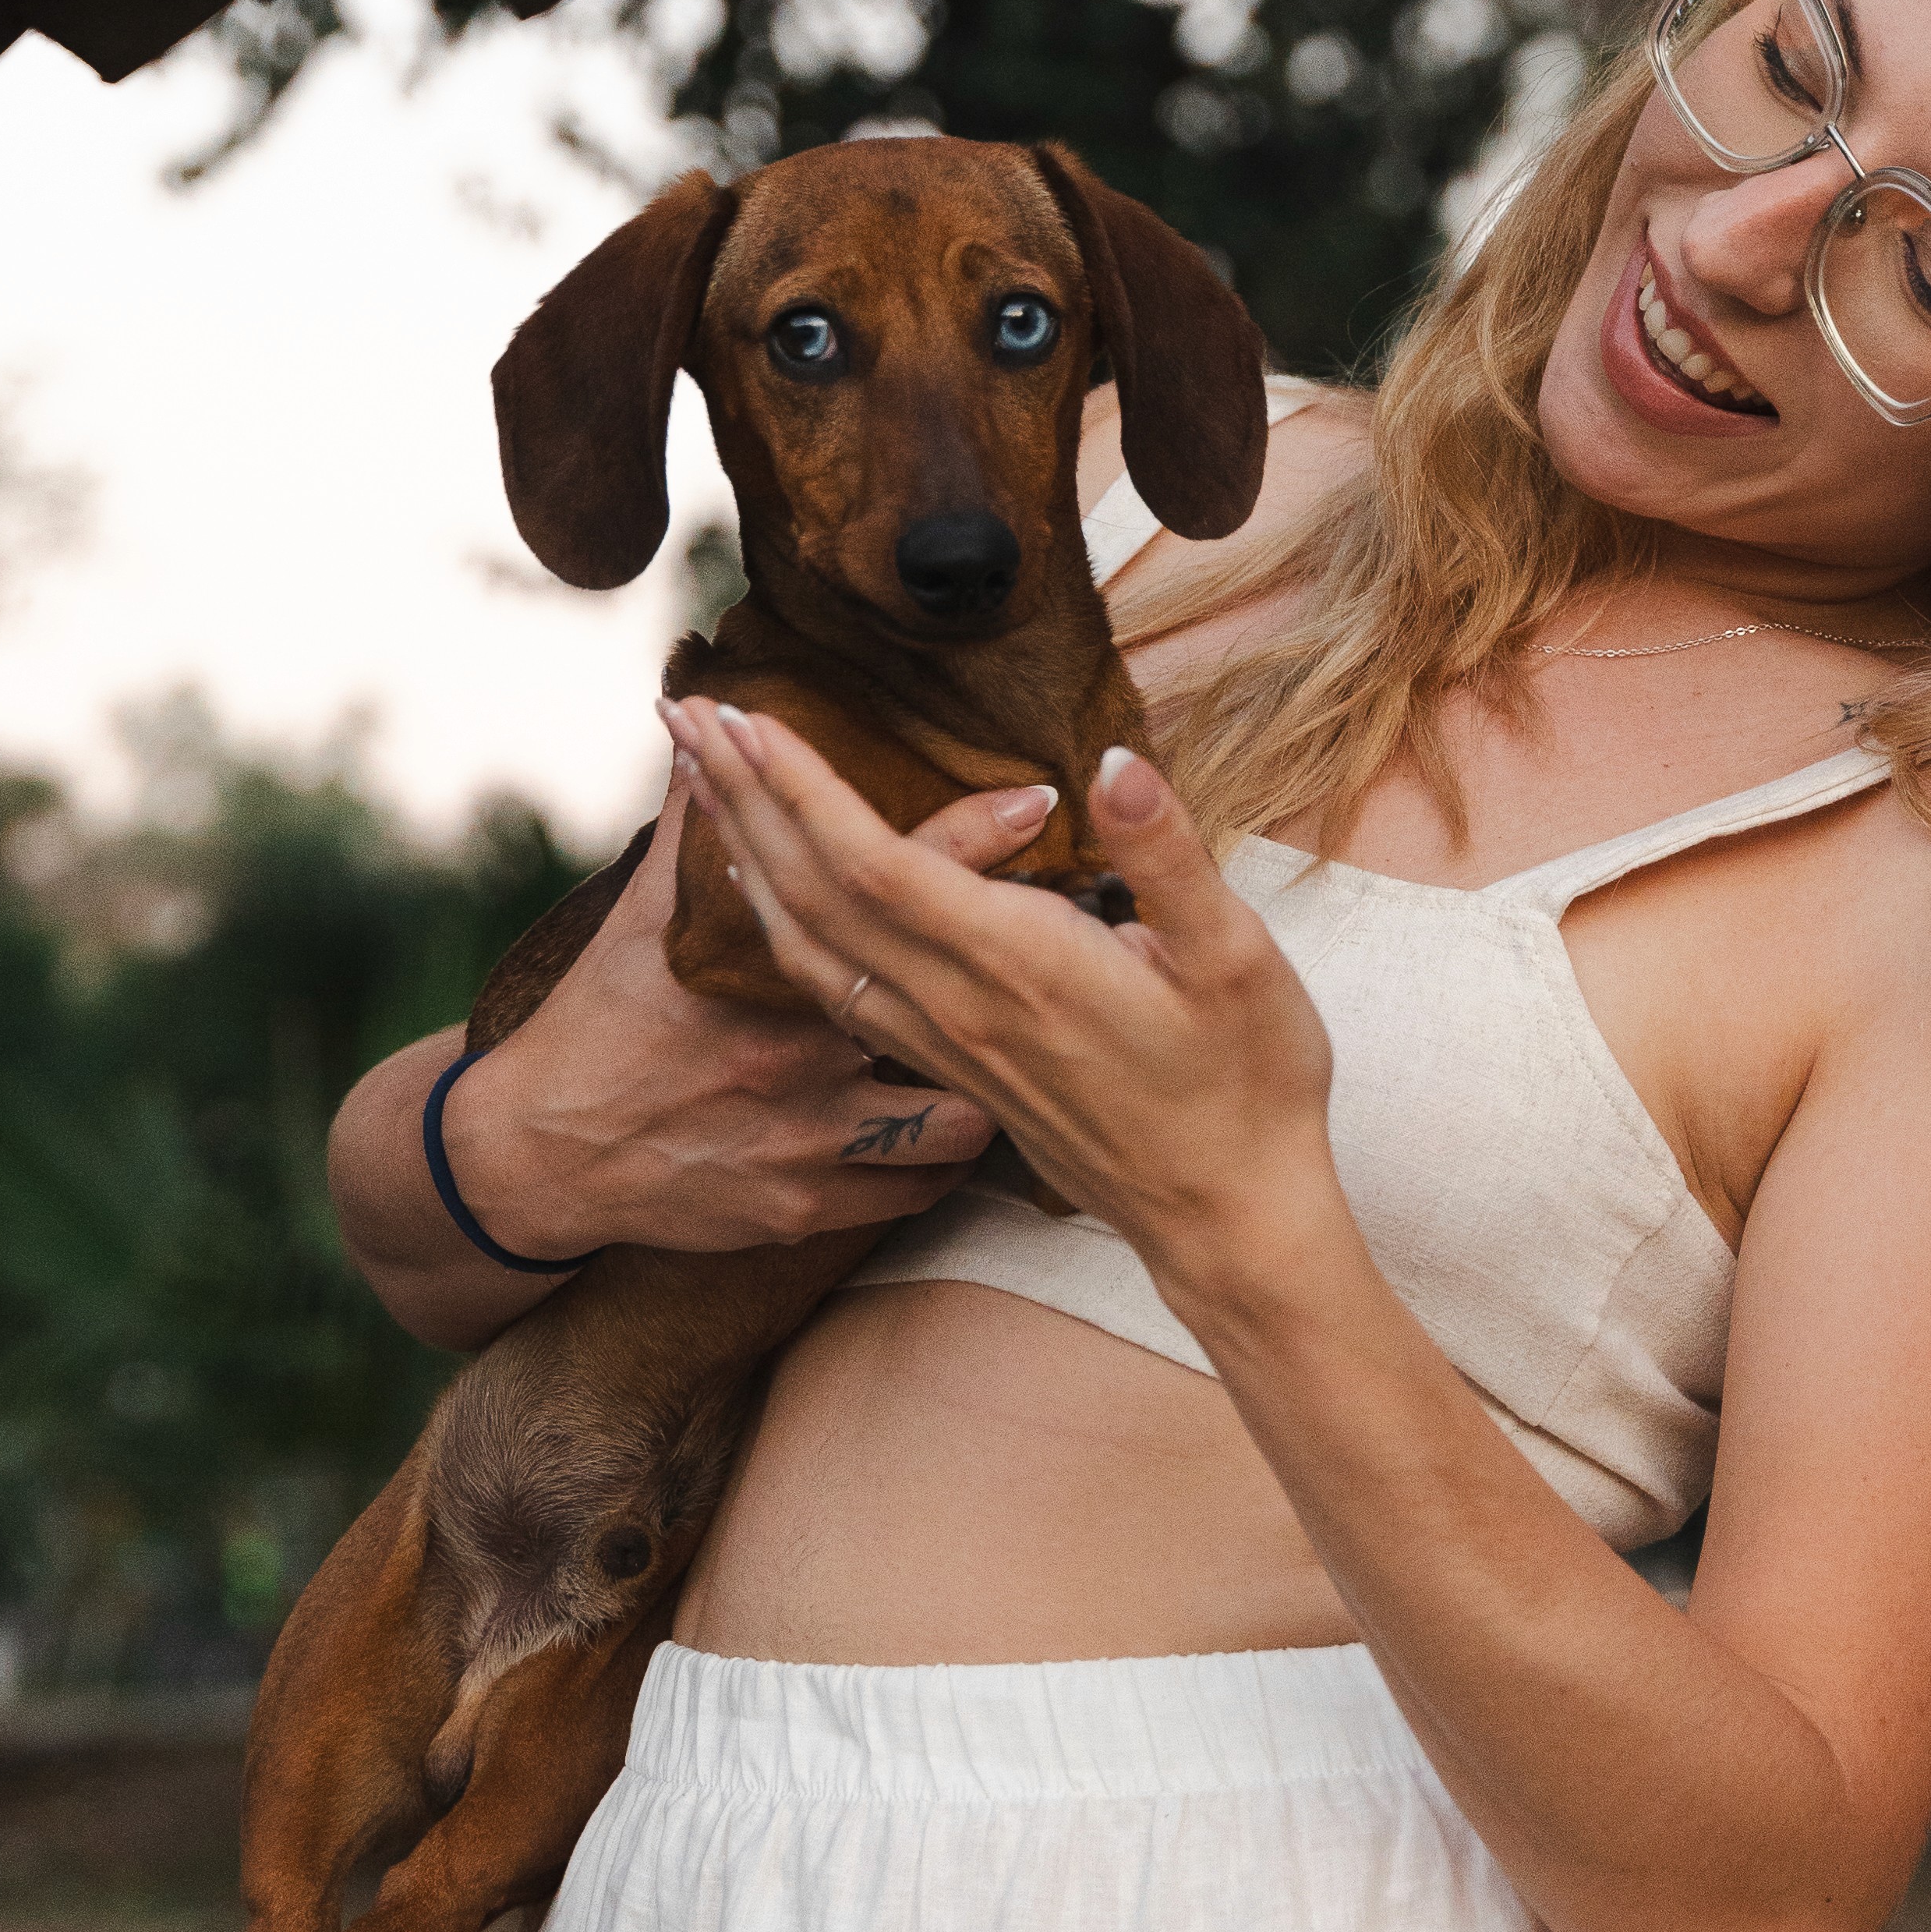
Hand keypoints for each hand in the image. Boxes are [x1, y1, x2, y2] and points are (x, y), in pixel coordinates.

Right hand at [446, 764, 1032, 1260]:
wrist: (539, 1156)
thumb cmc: (601, 1020)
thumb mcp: (644, 919)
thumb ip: (696, 832)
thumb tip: (703, 730)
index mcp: (767, 967)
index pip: (886, 882)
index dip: (970, 838)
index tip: (1041, 800)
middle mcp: (795, 1051)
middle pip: (942, 1002)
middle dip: (1019, 972)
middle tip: (1103, 936)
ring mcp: (804, 1135)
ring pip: (952, 1117)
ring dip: (992, 1085)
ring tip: (1024, 1057)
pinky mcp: (803, 1204)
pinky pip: (913, 1191)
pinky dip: (942, 1161)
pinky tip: (968, 1130)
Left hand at [662, 705, 1342, 1328]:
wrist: (1225, 1219)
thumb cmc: (1245, 1087)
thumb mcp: (1238, 960)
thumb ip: (1169, 856)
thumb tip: (1114, 763)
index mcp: (1021, 966)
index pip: (875, 866)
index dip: (801, 789)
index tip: (744, 716)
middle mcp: (961, 1007)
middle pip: (815, 894)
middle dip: (744, 797)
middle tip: (685, 713)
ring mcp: (945, 1044)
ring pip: (808, 945)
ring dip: (745, 853)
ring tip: (700, 780)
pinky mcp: (949, 1069)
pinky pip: (835, 988)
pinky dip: (781, 923)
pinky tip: (767, 887)